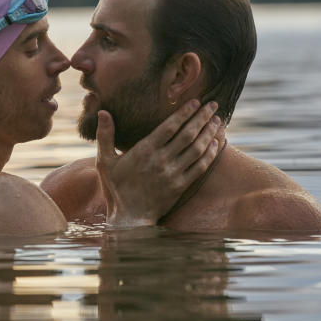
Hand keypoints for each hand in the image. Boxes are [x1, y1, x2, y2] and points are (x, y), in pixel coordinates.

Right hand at [96, 100, 223, 227]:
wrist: (128, 218)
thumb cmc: (116, 189)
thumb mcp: (105, 161)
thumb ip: (105, 135)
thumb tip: (103, 112)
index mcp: (144, 150)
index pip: (170, 126)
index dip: (185, 113)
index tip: (196, 102)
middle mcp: (161, 160)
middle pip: (187, 134)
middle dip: (202, 117)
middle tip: (213, 105)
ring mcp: (173, 174)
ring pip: (197, 149)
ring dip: (209, 133)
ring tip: (217, 120)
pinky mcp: (181, 187)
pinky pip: (199, 167)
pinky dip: (210, 154)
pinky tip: (216, 143)